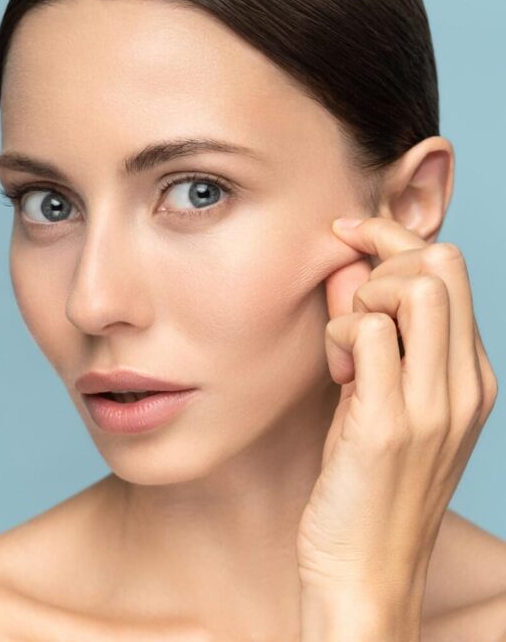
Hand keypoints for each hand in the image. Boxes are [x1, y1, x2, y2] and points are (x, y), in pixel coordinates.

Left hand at [296, 216, 497, 630]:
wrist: (365, 569)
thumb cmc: (365, 487)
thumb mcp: (382, 407)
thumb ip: (379, 345)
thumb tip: (351, 273)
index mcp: (471, 378)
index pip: (452, 270)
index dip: (394, 238)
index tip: (348, 234)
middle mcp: (464, 385)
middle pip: (442, 263)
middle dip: (380, 253)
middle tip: (344, 294)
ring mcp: (432, 404)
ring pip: (414, 286)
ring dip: (361, 295)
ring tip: (342, 345)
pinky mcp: (388, 424)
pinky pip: (369, 330)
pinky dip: (339, 332)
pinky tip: (332, 370)